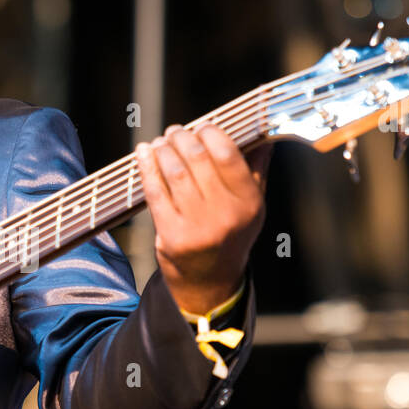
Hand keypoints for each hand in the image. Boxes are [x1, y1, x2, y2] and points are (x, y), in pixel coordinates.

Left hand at [134, 123, 271, 314]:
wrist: (210, 281)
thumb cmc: (230, 235)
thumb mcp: (252, 207)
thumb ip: (256, 170)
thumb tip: (264, 135)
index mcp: (249, 203)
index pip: (228, 155)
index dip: (211, 134)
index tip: (202, 126)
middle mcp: (225, 215)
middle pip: (198, 159)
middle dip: (182, 138)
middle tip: (175, 131)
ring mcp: (197, 227)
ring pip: (175, 173)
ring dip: (163, 151)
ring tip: (160, 143)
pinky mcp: (172, 236)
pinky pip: (155, 192)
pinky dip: (147, 168)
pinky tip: (144, 155)